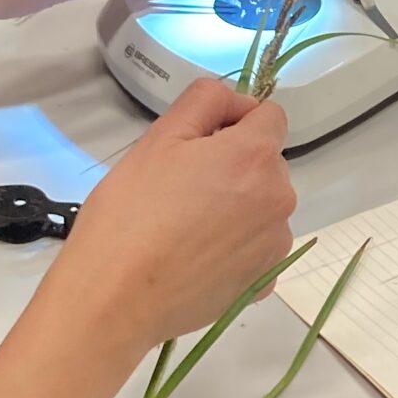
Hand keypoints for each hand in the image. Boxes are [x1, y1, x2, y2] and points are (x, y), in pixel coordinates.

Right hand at [65, 79, 296, 343]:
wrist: (117, 298)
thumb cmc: (131, 212)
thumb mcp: (160, 137)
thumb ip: (203, 101)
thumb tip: (232, 100)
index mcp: (256, 156)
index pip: (270, 115)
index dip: (235, 117)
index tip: (199, 138)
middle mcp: (280, 198)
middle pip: (267, 163)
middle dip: (234, 164)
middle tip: (180, 185)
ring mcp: (275, 245)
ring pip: (262, 207)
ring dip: (236, 206)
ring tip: (185, 226)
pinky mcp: (264, 282)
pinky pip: (256, 249)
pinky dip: (235, 247)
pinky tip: (195, 258)